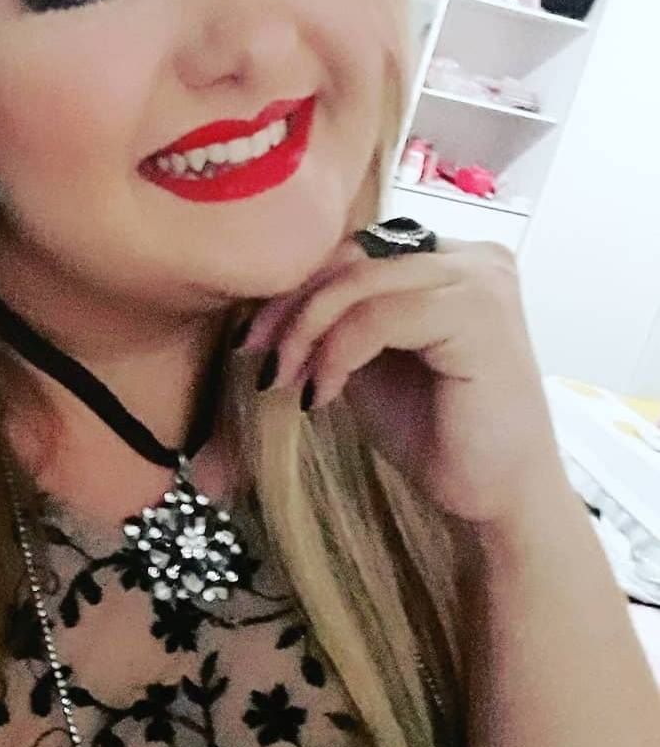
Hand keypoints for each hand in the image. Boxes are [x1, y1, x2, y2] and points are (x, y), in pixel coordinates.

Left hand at [238, 236, 566, 526]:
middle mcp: (468, 255)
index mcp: (444, 257)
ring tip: (284, 380)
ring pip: (358, 284)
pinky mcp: (477, 313)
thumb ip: (334, 321)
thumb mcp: (365, 360)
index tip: (251, 339)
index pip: (351, 252)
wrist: (495, 493)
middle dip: (291, 309)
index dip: (293, 291)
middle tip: (257, 357)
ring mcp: (478, 278)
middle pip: (349, 259)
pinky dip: (336, 354)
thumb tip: (264, 308)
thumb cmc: (434, 429)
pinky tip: (321, 395)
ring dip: (306, 333)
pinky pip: (379, 316)